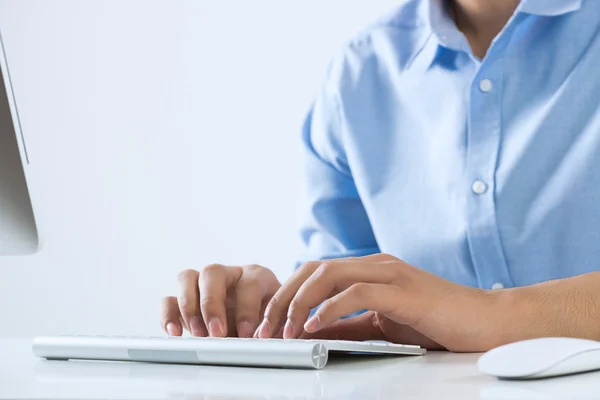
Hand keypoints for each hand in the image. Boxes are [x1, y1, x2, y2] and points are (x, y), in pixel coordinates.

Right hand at [161, 264, 280, 337]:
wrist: (260, 326)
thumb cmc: (271, 322)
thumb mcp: (278, 323)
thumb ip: (274, 329)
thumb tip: (267, 341)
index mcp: (256, 276)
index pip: (248, 282)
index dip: (247, 308)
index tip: (247, 333)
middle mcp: (228, 274)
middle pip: (212, 273)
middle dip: (212, 304)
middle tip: (217, 333)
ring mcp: (204, 284)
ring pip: (187, 278)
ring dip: (189, 306)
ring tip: (198, 334)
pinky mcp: (185, 300)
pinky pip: (169, 299)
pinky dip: (169, 315)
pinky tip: (175, 333)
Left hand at [256, 253, 500, 351]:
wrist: (487, 322)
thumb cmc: (438, 323)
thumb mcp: (382, 326)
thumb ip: (349, 325)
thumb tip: (313, 331)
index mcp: (369, 270)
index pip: (315, 273)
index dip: (287, 294)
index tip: (271, 322)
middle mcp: (376, 265)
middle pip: (313, 269)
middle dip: (284, 297)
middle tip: (267, 327)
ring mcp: (390, 274)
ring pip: (329, 275)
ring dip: (301, 302)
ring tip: (286, 329)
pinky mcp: (404, 291)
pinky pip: (357, 293)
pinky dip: (331, 308)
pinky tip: (317, 325)